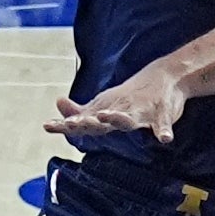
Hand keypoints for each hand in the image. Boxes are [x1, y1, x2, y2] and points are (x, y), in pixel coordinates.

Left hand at [47, 64, 189, 146]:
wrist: (166, 76)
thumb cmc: (132, 96)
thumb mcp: (105, 103)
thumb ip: (82, 110)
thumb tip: (58, 103)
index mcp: (108, 112)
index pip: (84, 121)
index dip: (67, 124)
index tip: (48, 126)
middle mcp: (121, 112)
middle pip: (101, 120)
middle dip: (87, 122)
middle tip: (72, 122)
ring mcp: (142, 113)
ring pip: (128, 119)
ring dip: (116, 118)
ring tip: (104, 117)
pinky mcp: (163, 114)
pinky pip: (163, 125)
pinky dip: (164, 131)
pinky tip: (164, 139)